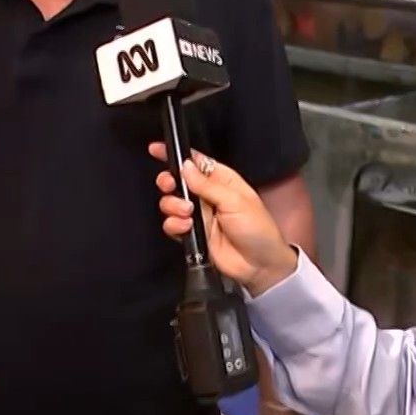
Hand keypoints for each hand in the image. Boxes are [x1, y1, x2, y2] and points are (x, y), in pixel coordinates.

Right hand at [147, 142, 296, 295]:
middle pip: (178, 181)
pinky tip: (186, 228)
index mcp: (222, 180)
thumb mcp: (235, 201)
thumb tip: (185, 166)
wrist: (259, 265)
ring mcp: (199, 215)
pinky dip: (174, 225)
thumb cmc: (257, 229)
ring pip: (172, 202)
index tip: (157, 149)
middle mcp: (208, 195)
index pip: (196, 162)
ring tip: (187, 213)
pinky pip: (172, 224)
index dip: (177, 155)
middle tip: (170, 185)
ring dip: (173, 205)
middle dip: (169, 182)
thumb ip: (207, 185)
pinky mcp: (193, 234)